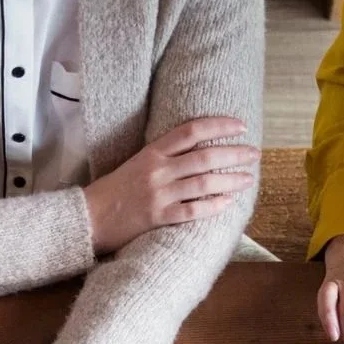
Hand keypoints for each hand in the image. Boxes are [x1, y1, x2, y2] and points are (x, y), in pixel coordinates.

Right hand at [83, 117, 258, 254]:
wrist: (88, 216)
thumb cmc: (115, 190)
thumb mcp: (137, 163)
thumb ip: (165, 156)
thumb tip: (198, 151)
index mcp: (152, 152)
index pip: (191, 131)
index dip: (218, 126)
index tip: (240, 126)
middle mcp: (158, 170)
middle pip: (204, 156)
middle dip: (234, 153)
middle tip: (255, 153)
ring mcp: (158, 194)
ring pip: (204, 183)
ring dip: (231, 180)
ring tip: (249, 179)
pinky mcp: (158, 217)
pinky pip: (192, 210)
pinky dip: (213, 206)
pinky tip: (228, 203)